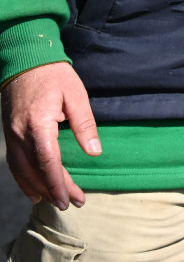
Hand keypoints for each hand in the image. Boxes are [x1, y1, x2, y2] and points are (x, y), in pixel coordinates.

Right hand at [3, 61, 99, 210]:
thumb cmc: (54, 76)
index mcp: (39, 125)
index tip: (71, 198)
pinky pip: (14, 163)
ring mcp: (12, 135)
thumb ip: (85, 125)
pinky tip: (33, 189)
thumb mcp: (76, 96)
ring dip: (37, 188)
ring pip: (21, 171)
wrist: (25, 59)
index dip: (59, 183)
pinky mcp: (10, 133)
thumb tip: (94, 152)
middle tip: (71, 203)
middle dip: (53, 190)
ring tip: (54, 201)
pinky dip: (23, 179)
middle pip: (36, 171)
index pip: (48, 162)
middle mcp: (20, 134)